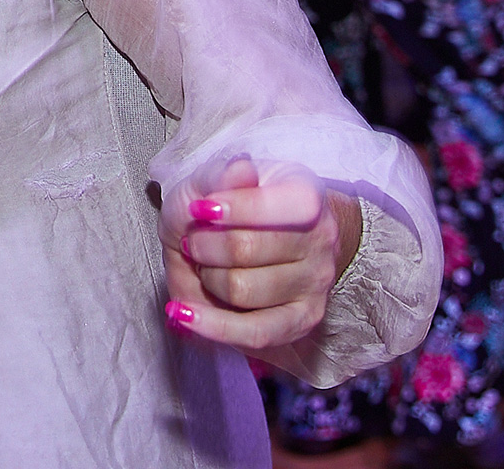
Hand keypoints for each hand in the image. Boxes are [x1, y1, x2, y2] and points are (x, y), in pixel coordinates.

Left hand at [161, 157, 360, 353]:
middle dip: (202, 245)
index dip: (235, 209)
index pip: (285, 205)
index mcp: (306, 194)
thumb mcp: (212, 179)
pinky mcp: (301, 321)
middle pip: (246, 250)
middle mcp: (321, 240)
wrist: (249, 238)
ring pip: (242, 290)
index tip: (200, 208)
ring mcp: (315, 284)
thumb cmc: (227, 206)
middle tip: (192, 239)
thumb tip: (240, 169)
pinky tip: (182, 313)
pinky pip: (255, 333)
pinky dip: (211, 326)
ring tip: (201, 265)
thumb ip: (221, 174)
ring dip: (205, 278)